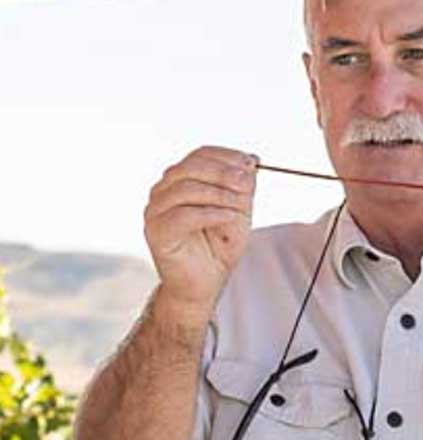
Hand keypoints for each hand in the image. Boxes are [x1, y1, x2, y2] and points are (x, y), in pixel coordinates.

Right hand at [144, 146, 256, 315]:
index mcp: (180, 181)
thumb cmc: (218, 248)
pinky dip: (211, 213)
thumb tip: (250, 162)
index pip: (199, 155)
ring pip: (185, 189)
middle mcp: (163, 192)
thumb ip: (241, 188)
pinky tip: (229, 216)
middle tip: (247, 181)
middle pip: (190, 167)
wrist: (205, 284)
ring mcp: (156, 211)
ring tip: (241, 204)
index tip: (250, 163)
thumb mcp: (238, 211)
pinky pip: (183, 215)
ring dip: (219, 193)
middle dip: (223, 172)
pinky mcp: (157, 232)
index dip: (226, 156)